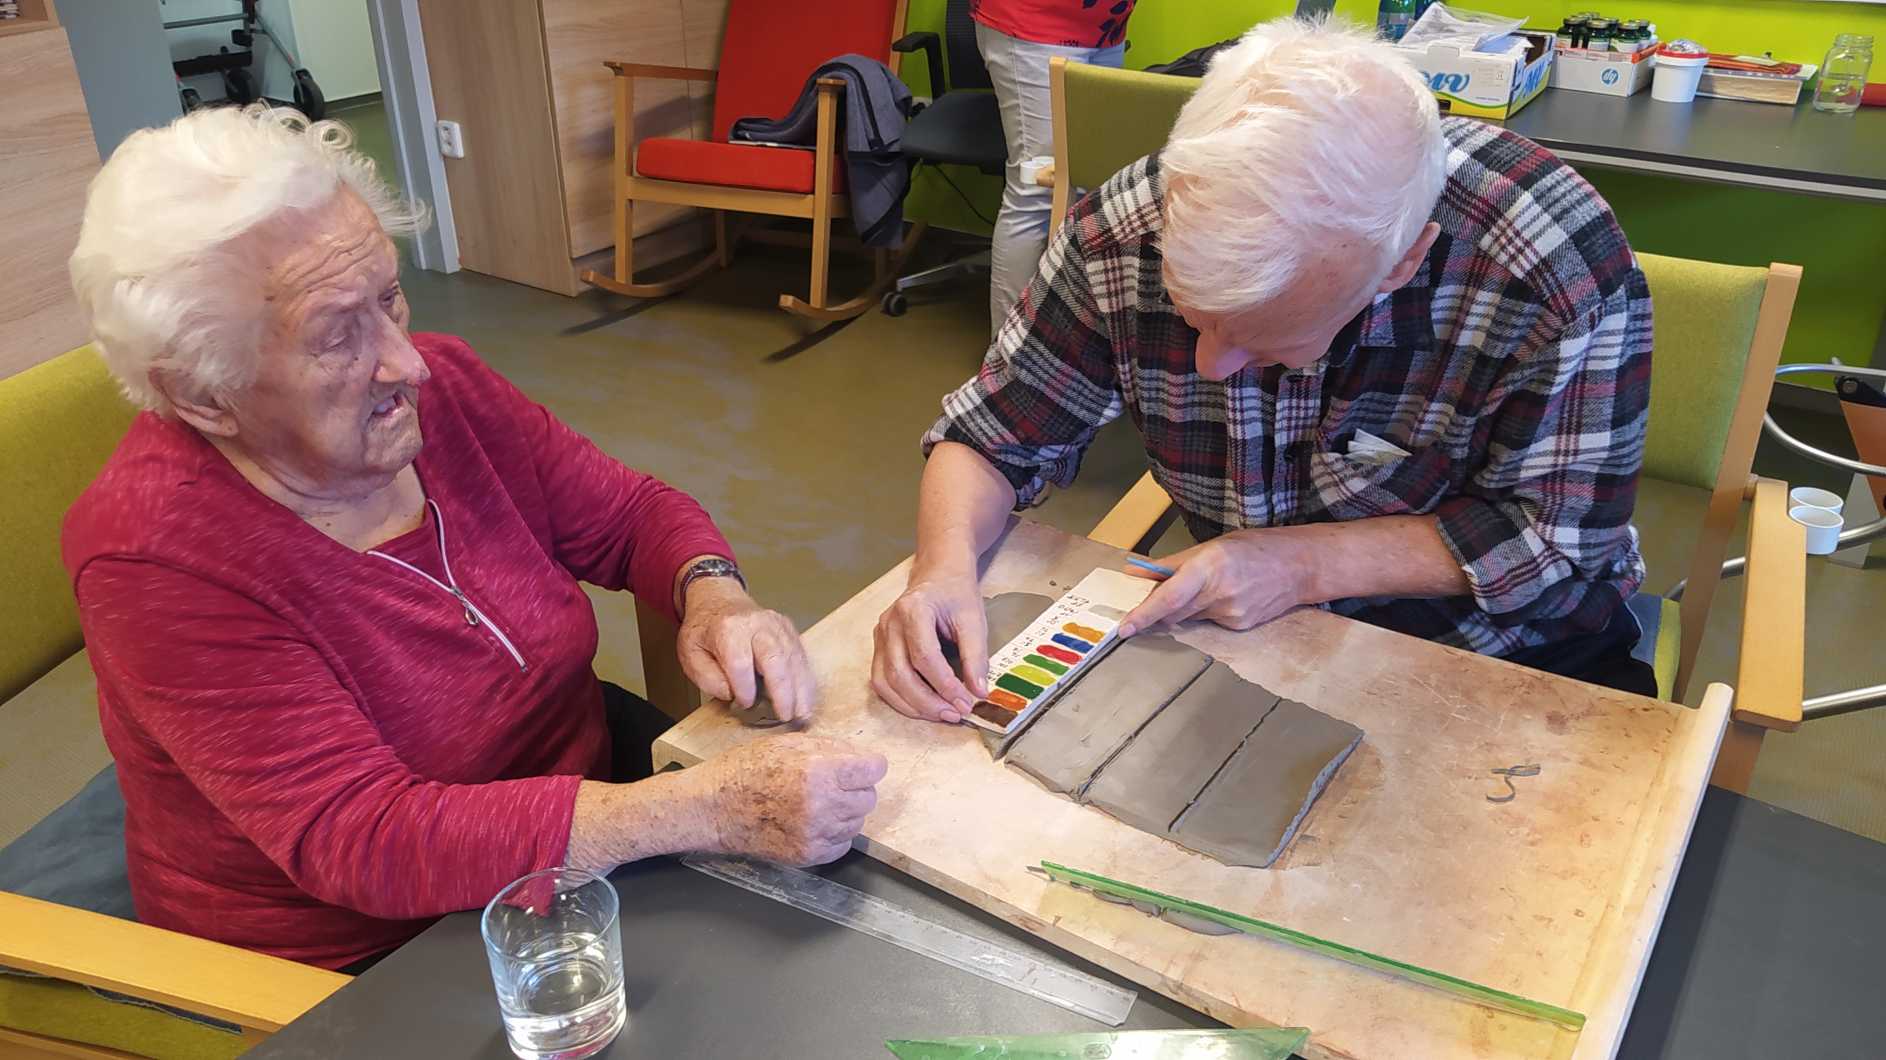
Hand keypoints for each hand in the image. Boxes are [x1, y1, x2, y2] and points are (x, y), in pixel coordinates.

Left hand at [677, 578, 816, 721]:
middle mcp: (756, 624)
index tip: (745, 705)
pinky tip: (806, 698)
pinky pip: (800, 656)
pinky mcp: (789, 630)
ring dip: (800, 688)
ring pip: (792, 658)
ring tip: (802, 713)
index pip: (740, 662)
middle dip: (782, 691)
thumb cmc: (705, 631)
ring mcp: (777, 625)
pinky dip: (805, 679)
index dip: (745, 688)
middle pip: (774, 658)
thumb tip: (732, 694)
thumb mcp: (690, 654)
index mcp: (728, 629)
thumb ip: (708, 677)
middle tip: (786, 716)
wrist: (719, 600)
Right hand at [698, 733, 887, 865]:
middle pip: (869, 797)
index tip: (860, 766)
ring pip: (857, 822)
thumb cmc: (746, 770)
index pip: (874, 769)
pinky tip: (813, 822)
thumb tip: (861, 757)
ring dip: (846, 812)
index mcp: (818, 770)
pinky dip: (835, 834)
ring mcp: (816, 834)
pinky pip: (842, 844)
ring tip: (819, 803)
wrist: (714, 808)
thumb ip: (830, 748)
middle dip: (856, 788)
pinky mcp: (808, 856)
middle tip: (833, 783)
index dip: (868, 765)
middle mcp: (822, 804)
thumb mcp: (788, 743)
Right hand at [871, 567, 987, 723]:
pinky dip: (900, 699)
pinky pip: (881, 680)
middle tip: (955, 714)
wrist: (938, 574)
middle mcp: (889, 623)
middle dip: (928, 702)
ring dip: (912, 706)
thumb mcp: (973, 620)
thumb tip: (979, 693)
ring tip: (941, 715)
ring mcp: (879, 636)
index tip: (966, 703)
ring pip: (885, 682)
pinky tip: (922, 707)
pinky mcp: (879, 647)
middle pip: (900, 674)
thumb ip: (976, 657)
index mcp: (913, 610)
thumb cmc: (956, 594)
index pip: (924, 657)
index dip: (945, 685)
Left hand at [1118, 530, 1309, 637]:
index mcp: (1209, 566)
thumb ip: (1172, 563)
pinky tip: (1226, 596)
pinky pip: (1209, 622)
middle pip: (1174, 612)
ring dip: (1185, 607)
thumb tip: (1136, 572)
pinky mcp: (1240, 627)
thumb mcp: (1210, 547)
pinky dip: (1206, 611)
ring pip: (1190, 618)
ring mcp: (1232, 614)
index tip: (1124, 627)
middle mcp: (1220, 593)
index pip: (1168, 597)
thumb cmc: (1253, 549)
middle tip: (1150, 601)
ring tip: (1208, 586)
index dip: (1144, 614)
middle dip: (1158, 610)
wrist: (1299, 566)